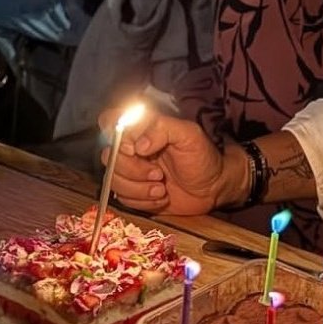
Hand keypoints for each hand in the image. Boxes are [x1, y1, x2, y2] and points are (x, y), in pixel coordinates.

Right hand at [100, 110, 246, 214]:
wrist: (213, 188)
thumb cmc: (203, 157)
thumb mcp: (189, 135)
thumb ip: (163, 129)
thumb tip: (138, 145)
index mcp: (143, 130)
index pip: (111, 121)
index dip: (116, 136)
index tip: (135, 150)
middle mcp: (133, 150)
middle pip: (109, 157)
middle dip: (133, 170)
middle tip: (158, 174)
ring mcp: (132, 172)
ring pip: (113, 181)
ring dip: (139, 188)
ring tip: (162, 188)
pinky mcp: (134, 194)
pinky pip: (123, 199)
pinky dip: (143, 201)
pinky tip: (161, 197)